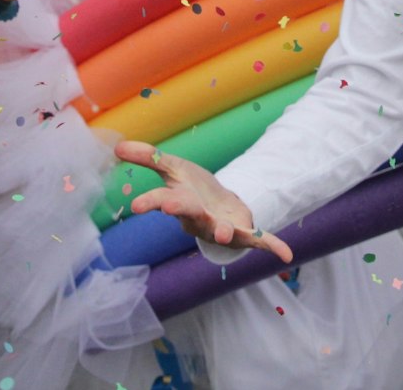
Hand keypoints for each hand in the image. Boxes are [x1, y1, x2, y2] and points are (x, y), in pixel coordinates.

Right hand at [114, 140, 293, 262]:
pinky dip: (272, 247)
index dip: (151, 202)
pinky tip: (286, 255)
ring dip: (220, 231)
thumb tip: (116, 146)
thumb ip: (148, 157)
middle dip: (179, 211)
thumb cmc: (192, 188)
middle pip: (188, 215)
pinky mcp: (243, 232)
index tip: (137, 205)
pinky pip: (258, 241)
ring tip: (223, 232)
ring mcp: (221, 227)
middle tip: (169, 207)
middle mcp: (198, 218)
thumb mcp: (173, 167)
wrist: (220, 205)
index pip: (162, 200)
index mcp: (180, 201)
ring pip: (219, 231)